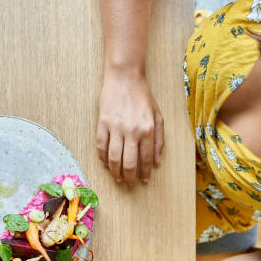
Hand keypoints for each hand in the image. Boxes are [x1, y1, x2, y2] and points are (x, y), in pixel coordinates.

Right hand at [96, 69, 163, 185]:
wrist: (124, 77)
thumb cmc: (143, 96)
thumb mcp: (158, 116)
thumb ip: (159, 139)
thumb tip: (156, 162)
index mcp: (147, 130)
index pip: (146, 159)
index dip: (145, 173)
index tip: (143, 180)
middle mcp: (132, 131)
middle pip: (129, 163)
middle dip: (130, 177)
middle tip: (130, 184)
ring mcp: (115, 128)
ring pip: (114, 158)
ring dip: (116, 172)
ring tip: (118, 178)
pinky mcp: (102, 123)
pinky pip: (101, 146)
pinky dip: (103, 158)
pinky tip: (106, 163)